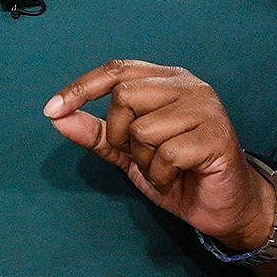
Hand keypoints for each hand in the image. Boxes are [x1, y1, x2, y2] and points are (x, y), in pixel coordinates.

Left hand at [43, 59, 276, 251]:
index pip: (116, 70)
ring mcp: (205, 108)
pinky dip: (162, 174)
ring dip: (145, 160)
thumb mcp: (129, 153)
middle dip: (121, 134)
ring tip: (166, 168)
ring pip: (143, 128)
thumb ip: (97, 133)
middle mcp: (188, 85)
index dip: (81, 88)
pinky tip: (179, 177)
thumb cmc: (179, 174)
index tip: (51, 110)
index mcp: (167, 80)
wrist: (224, 207)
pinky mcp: (216, 135)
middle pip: (124, 96)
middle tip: (142, 155)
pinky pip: (166, 154)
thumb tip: (57, 117)